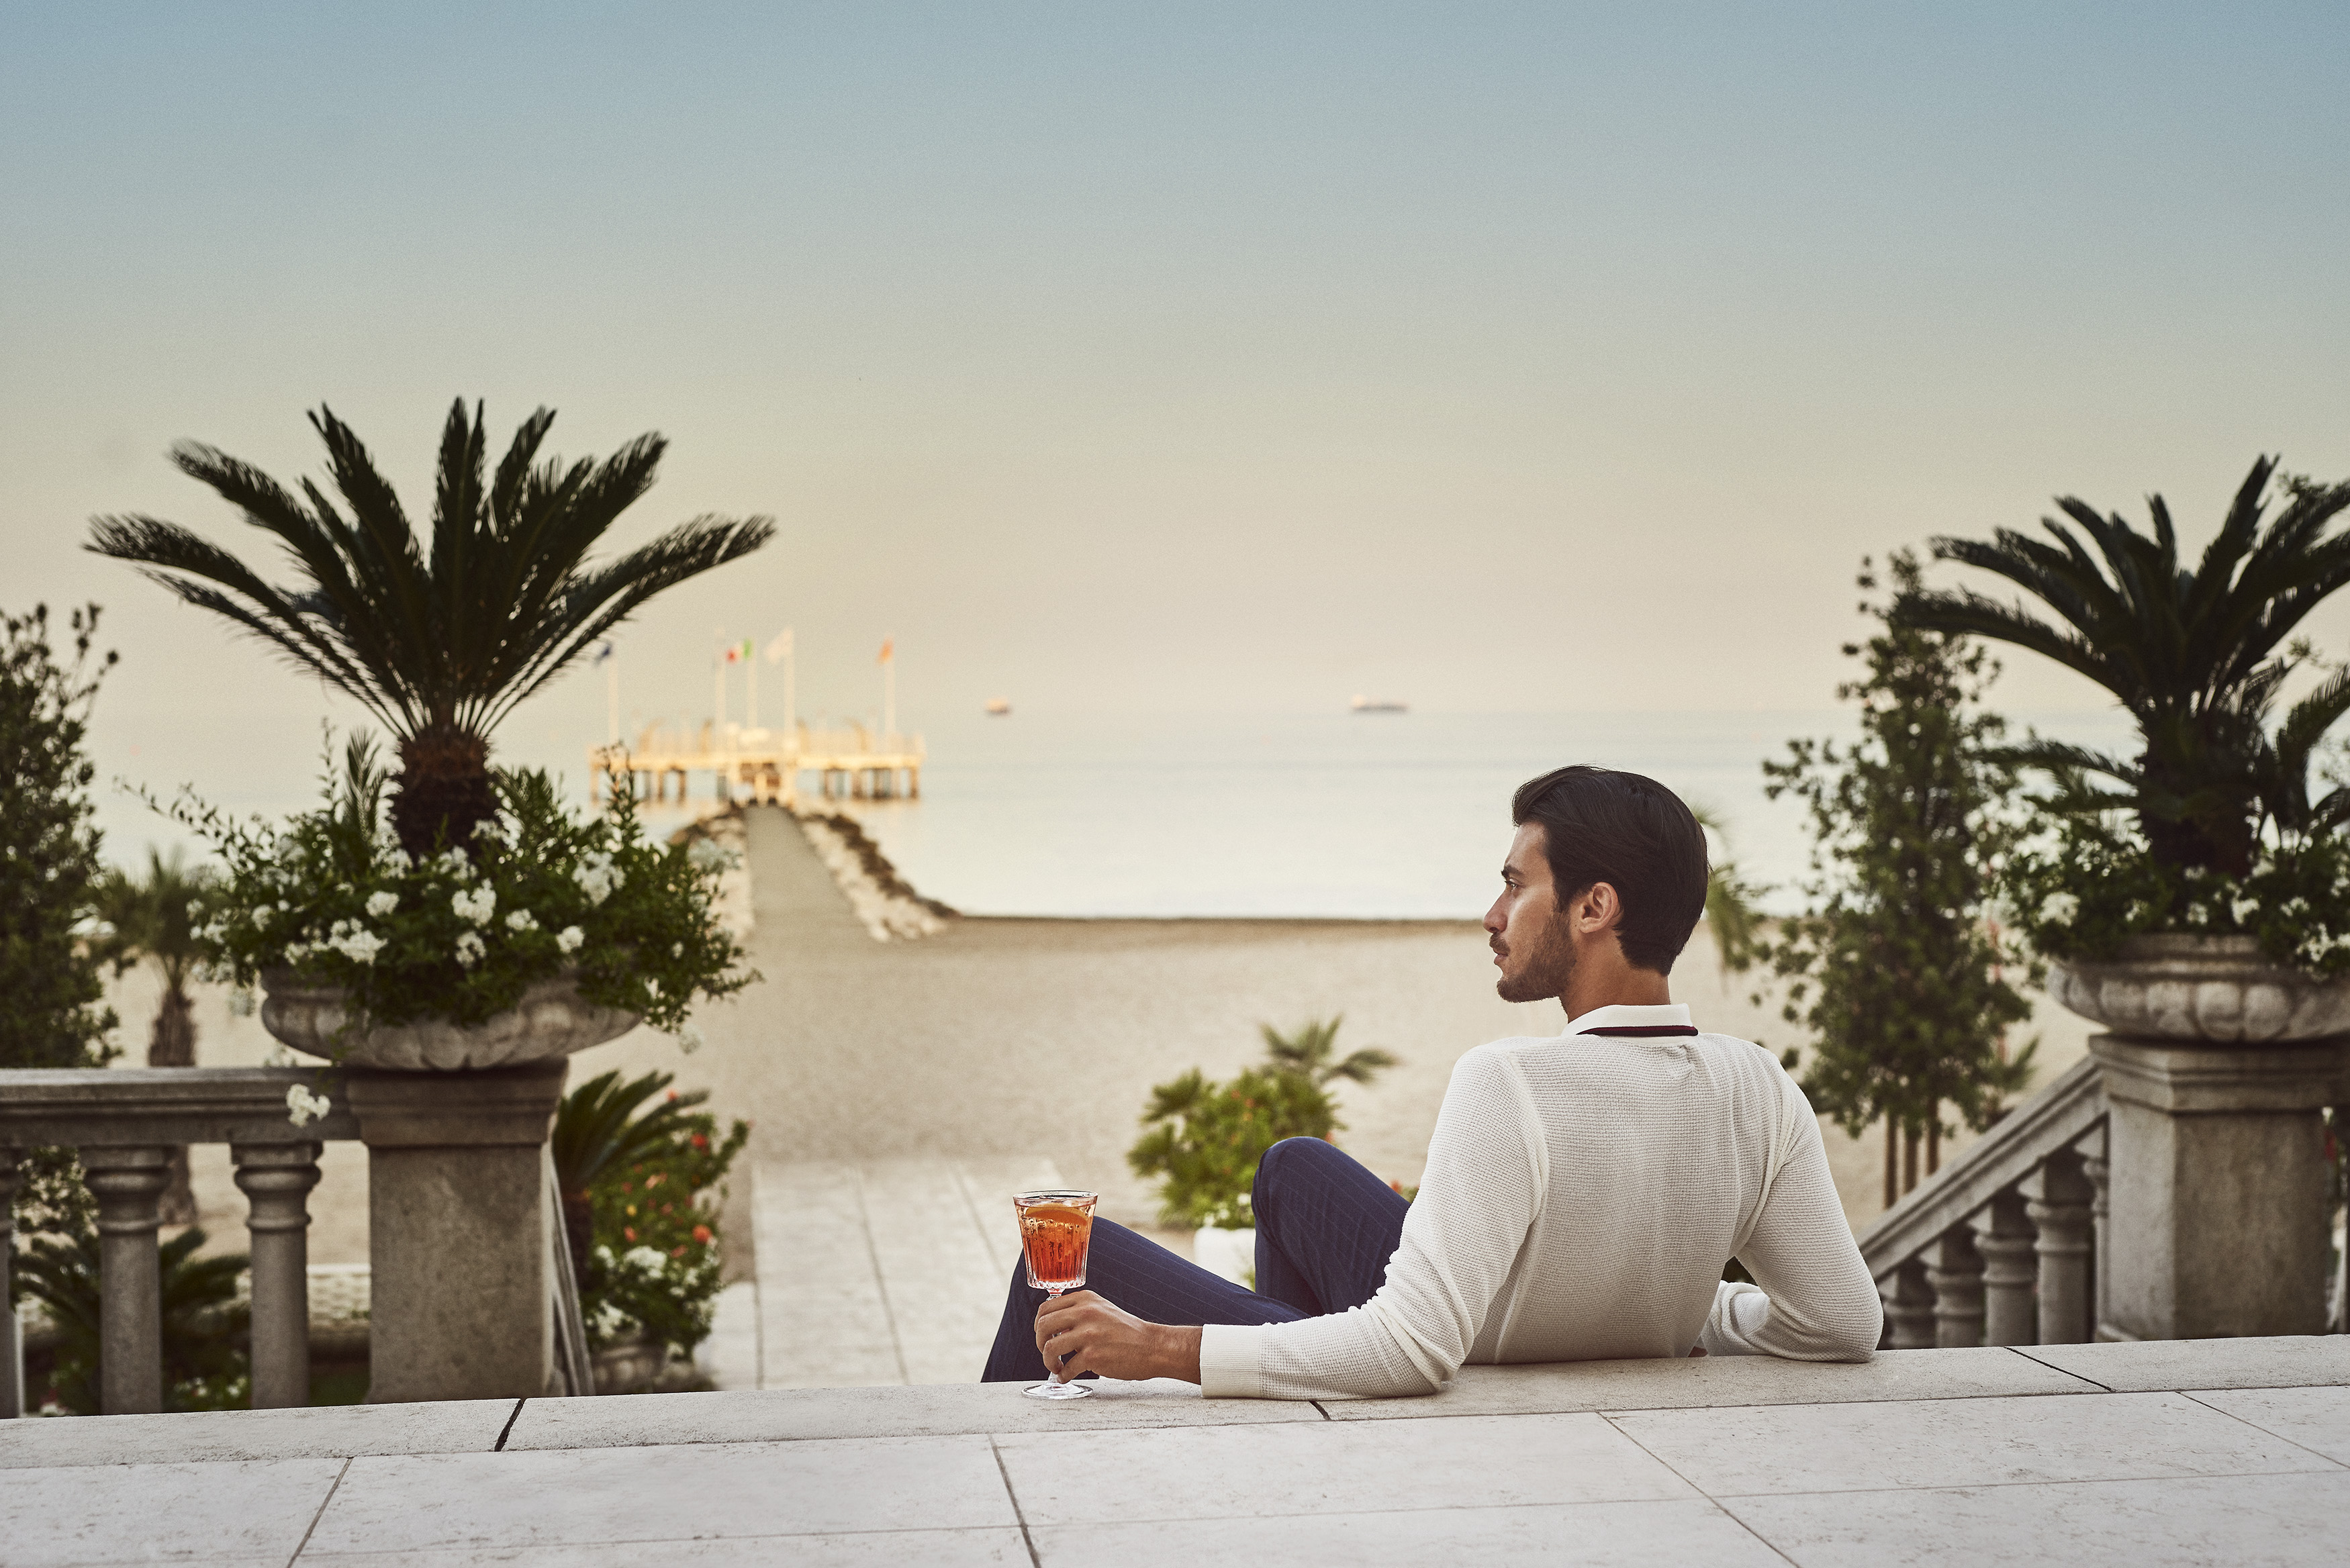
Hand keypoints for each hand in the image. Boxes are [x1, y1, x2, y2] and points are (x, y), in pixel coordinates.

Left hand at [1034, 1290, 1201, 1383]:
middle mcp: (1085, 1313)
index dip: (1039, 1325)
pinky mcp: (1093, 1356)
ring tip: (1057, 1368)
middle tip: (1047, 1353)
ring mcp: (1089, 1334)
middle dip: (1039, 1343)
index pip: (1046, 1308)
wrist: (1152, 1347)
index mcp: (1085, 1299)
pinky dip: (1063, 1376)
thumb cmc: (1127, 1332)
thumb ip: (1077, 1313)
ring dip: (1048, 1362)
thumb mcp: (1101, 1310)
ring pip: (1049, 1347)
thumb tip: (1052, 1328)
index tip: (1044, 1336)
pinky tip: (1068, 1377)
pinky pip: (1066, 1369)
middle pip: (1043, 1325)